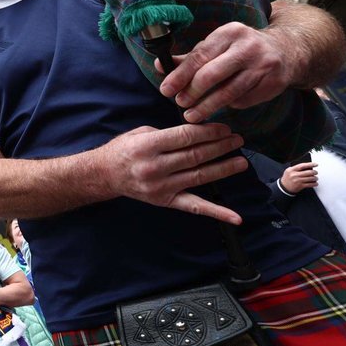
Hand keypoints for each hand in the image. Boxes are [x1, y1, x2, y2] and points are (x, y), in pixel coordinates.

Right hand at [97, 123, 247, 224]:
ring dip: (224, 168)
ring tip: (241, 161)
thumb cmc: (124, 150)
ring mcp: (161, 187)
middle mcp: (154, 167)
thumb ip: (168, 133)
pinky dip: (217, 212)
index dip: (209, 131)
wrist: (104, 175)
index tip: (224, 128)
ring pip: (200, 176)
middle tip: (237, 140)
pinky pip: (194, 207)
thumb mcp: (140, 133)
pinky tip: (235, 217)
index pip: (186, 137)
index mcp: (147, 146)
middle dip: (220, 146)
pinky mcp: (165, 201)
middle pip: (196, 155)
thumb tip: (199, 131)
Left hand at [158, 22, 293, 123]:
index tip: (166, 90)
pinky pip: (244, 99)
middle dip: (192, 92)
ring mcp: (263, 65)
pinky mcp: (274, 83)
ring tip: (192, 115)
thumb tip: (161, 65)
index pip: (199, 56)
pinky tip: (221, 106)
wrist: (285, 51)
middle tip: (180, 103)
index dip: (180, 75)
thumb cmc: (240, 49)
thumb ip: (190, 57)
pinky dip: (229, 105)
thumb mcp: (217, 46)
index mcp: (229, 33)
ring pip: (228, 92)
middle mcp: (248, 46)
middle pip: (212, 75)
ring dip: (206, 107)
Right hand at [281, 162, 317, 193]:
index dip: (310, 164)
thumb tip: (308, 166)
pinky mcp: (300, 186)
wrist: (284, 187)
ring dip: (315, 178)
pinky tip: (315, 183)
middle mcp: (294, 175)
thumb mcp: (289, 171)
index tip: (316, 164)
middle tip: (316, 172)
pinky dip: (314, 184)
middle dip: (314, 172)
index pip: (302, 165)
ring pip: (310, 178)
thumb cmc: (288, 178)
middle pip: (308, 172)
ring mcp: (297, 181)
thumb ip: (297, 168)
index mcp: (292, 170)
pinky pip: (310, 184)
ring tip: (315, 178)